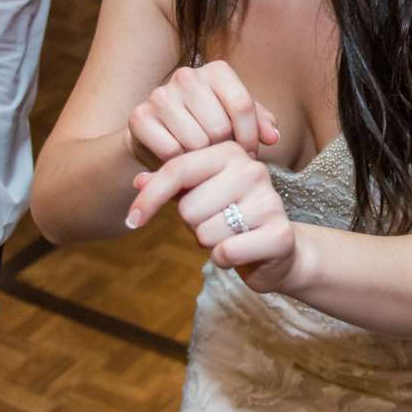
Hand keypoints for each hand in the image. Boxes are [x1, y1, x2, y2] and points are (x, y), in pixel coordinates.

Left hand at [125, 141, 299, 290]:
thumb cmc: (231, 217)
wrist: (278, 250)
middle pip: (188, 207)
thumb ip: (170, 186)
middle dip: (193, 225)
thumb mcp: (197, 196)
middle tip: (215, 223)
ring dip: (210, 243)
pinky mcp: (279, 235)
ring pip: (205, 232)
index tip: (131, 220)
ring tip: (230, 236)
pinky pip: (226, 252)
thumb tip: (138, 181)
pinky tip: (241, 252)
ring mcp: (269, 201)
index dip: (149, 198)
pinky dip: (224, 259)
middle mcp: (253, 170)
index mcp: (230, 152)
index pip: (177, 170)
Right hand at [129, 61, 282, 167]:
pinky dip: (179, 162)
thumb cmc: (207, 126)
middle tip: (219, 156)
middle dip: (223, 149)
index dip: (250, 138)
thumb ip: (260, 123)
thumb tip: (273, 137)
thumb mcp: (237, 120)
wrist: (160, 136)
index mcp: (216, 71)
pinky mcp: (139, 116)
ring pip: (196, 141)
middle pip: (220, 127)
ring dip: (201, 158)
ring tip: (201, 157)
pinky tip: (180, 159)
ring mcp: (160, 94)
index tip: (249, 154)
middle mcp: (187, 76)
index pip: (242, 106)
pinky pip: (170, 151)